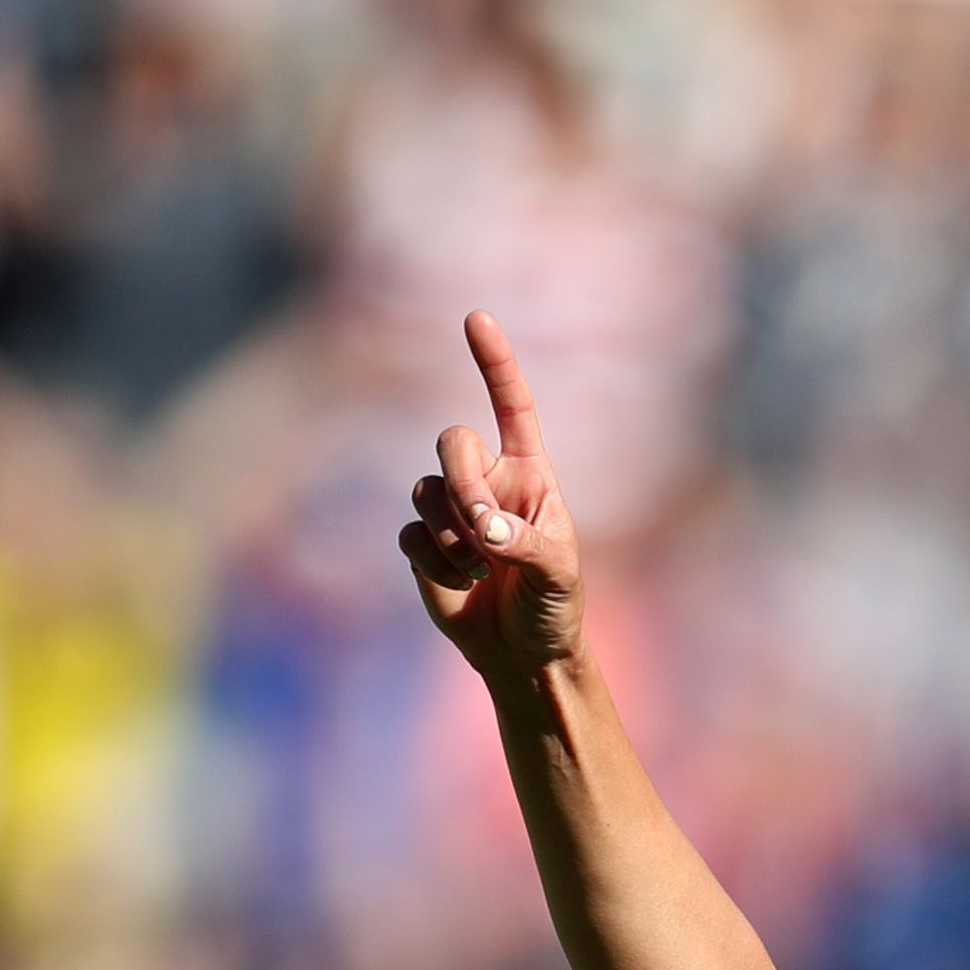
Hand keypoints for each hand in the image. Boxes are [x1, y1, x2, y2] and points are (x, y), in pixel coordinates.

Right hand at [398, 312, 585, 678]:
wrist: (526, 652)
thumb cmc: (555, 605)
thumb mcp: (559, 574)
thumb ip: (526, 544)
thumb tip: (485, 528)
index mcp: (531, 473)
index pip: (512, 405)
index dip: (494, 362)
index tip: (476, 316)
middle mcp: (488, 481)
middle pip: (452, 443)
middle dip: (461, 484)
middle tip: (485, 531)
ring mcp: (452, 509)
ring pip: (426, 491)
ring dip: (452, 536)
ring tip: (483, 570)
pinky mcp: (424, 542)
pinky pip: (411, 533)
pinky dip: (434, 562)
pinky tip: (460, 584)